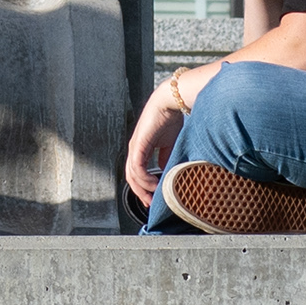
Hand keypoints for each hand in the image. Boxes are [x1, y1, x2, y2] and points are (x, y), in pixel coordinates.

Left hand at [120, 61, 218, 206]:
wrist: (172, 100)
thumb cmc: (173, 117)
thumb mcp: (172, 143)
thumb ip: (169, 157)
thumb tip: (171, 173)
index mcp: (142, 148)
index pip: (138, 173)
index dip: (144, 187)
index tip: (154, 199)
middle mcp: (135, 148)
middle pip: (132, 177)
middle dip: (141, 193)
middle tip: (151, 204)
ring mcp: (135, 146)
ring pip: (132, 175)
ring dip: (142, 189)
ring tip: (154, 198)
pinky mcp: (138, 144)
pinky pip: (137, 167)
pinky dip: (144, 179)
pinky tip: (155, 185)